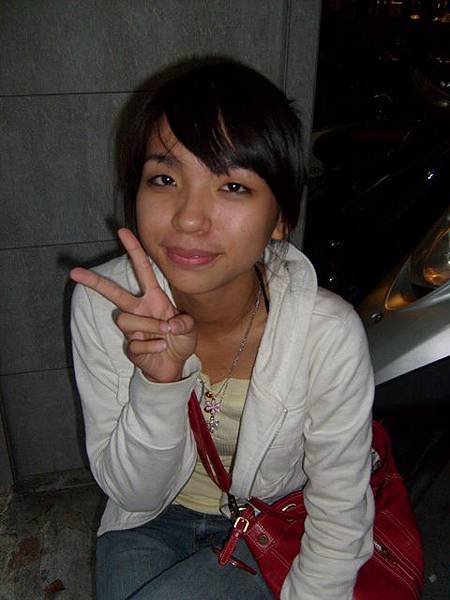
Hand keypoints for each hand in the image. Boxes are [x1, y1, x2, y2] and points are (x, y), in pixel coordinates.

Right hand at [70, 228, 196, 381]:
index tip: (122, 231)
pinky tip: (162, 349)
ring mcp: (133, 328)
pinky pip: (137, 343)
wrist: (174, 366)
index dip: (134, 250)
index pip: (143, 270)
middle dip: (95, 282)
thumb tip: (170, 323)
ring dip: (150, 327)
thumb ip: (183, 322)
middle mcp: (140, 309)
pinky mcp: (131, 347)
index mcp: (154, 298)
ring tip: (165, 336)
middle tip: (74, 272)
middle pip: (114, 293)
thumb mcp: (190, 327)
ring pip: (126, 320)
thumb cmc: (180, 340)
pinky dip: (154, 347)